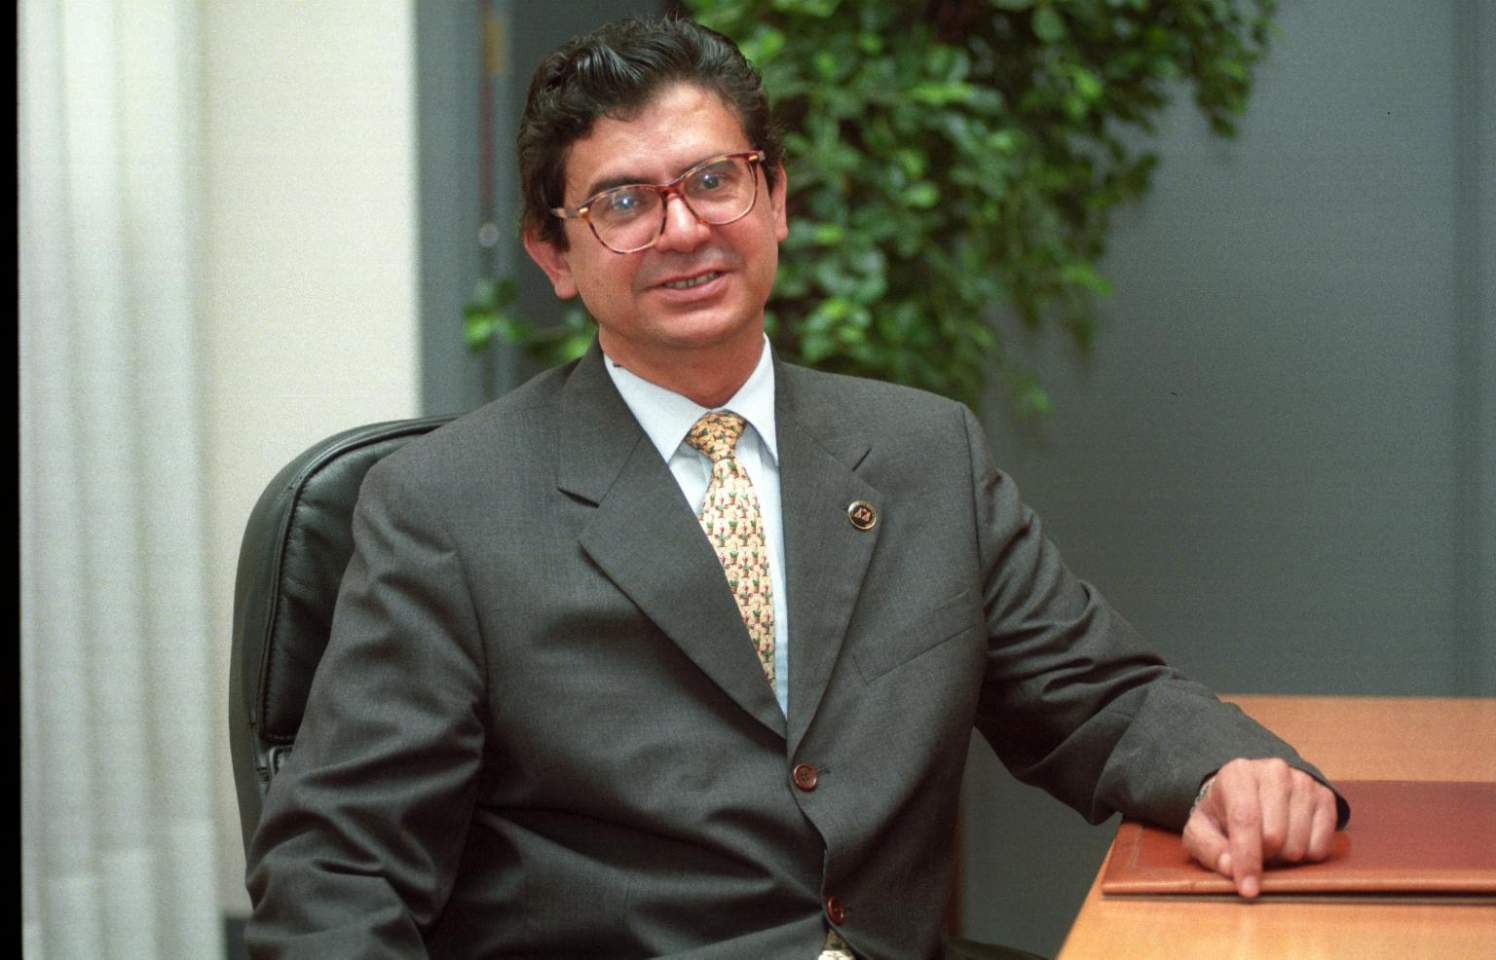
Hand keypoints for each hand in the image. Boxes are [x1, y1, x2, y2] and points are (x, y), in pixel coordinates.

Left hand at [1181, 757, 1337, 898]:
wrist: (1251, 791)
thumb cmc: (1224, 812)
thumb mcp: (1201, 828)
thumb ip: (1207, 847)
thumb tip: (1229, 867)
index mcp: (1237, 773)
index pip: (1245, 819)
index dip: (1247, 858)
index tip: (1247, 889)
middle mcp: (1274, 771)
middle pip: (1275, 836)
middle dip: (1263, 856)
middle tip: (1254, 850)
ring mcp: (1303, 782)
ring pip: (1299, 844)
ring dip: (1283, 858)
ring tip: (1271, 844)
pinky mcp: (1325, 797)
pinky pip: (1321, 847)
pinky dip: (1305, 856)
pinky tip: (1291, 840)